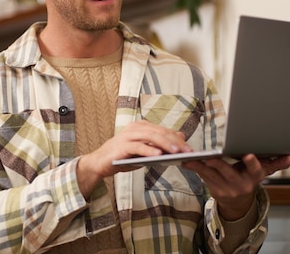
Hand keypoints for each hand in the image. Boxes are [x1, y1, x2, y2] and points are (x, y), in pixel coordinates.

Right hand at [76, 120, 191, 196]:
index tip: (190, 148)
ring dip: (165, 144)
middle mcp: (134, 128)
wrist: (99, 163)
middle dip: (175, 141)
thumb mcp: (143, 151)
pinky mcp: (121, 146)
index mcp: (140, 126)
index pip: (163, 130)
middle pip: (159, 132)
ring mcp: (127, 136)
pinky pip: (138, 147)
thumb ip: (158, 144)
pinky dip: (149, 150)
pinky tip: (158, 155)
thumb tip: (180, 138)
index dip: (177, 138)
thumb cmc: (123, 157)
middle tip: (187, 150)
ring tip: (177, 152)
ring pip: (150, 136)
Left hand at [182, 153, 289, 219]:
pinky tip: (186, 162)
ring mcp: (227, 188)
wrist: (239, 203)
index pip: (255, 170)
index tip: (248, 155)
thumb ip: (279, 162)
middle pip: (229, 172)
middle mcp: (241, 184)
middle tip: (211, 156)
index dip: (252, 163)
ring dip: (201, 166)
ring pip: (212, 175)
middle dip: (220, 164)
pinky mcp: (214, 189)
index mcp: (254, 177)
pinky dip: (195, 169)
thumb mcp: (266, 172)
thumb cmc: (250, 179)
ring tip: (192, 157)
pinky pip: (204, 177)